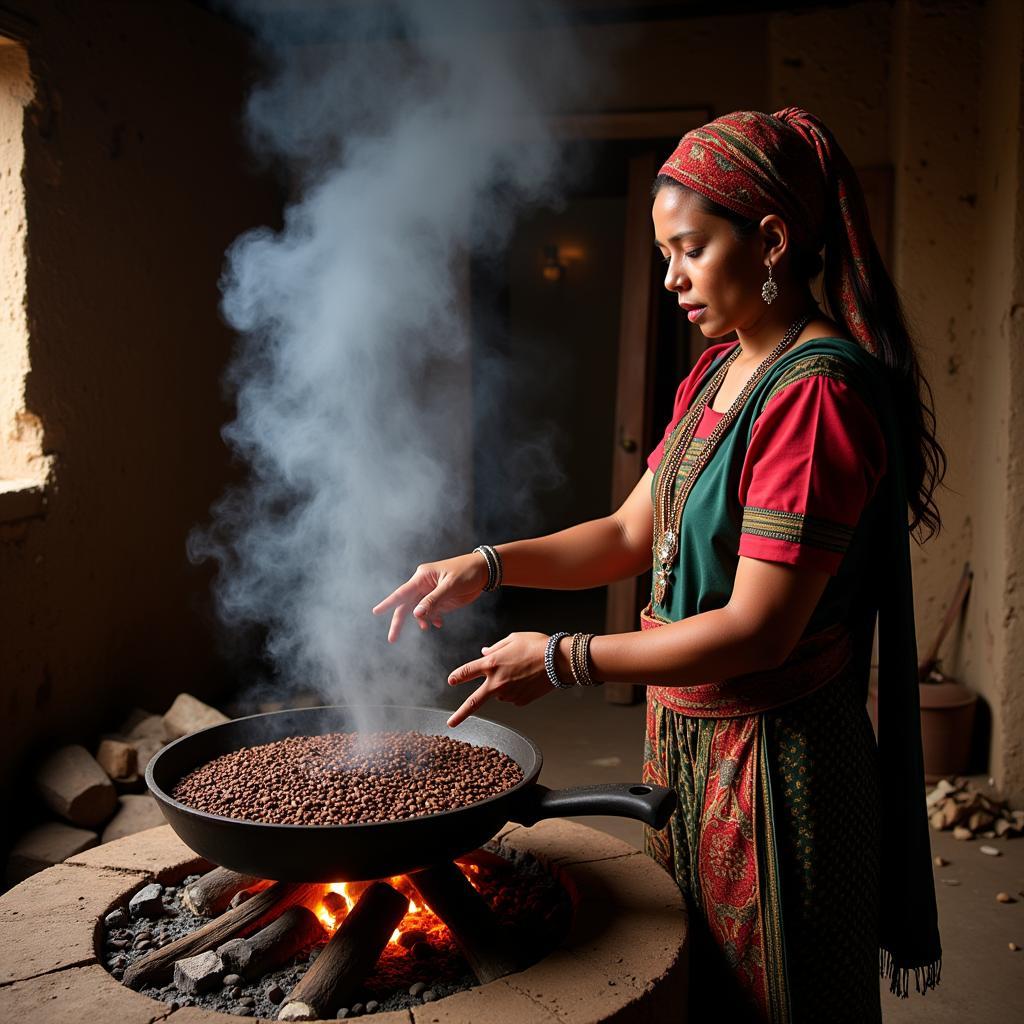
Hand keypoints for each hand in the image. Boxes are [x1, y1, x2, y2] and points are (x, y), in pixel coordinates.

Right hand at [372, 553, 489, 642]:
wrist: (484, 571)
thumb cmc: (467, 572)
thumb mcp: (451, 586)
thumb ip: (433, 600)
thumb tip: (416, 614)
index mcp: (422, 577)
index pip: (401, 592)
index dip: (388, 603)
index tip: (376, 611)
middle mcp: (423, 585)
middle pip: (406, 606)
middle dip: (399, 621)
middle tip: (392, 638)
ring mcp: (431, 594)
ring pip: (418, 611)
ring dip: (421, 621)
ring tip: (428, 627)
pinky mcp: (440, 600)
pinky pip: (430, 613)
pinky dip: (431, 619)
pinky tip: (438, 624)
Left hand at [446, 632, 556, 727]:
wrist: (558, 660)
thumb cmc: (536, 646)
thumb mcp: (513, 639)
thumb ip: (495, 648)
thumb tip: (484, 652)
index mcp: (492, 663)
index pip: (467, 671)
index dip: (457, 676)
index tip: (451, 680)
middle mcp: (497, 682)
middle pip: (474, 702)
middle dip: (460, 714)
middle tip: (451, 723)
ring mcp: (509, 694)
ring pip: (500, 693)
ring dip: (504, 685)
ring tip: (522, 671)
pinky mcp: (521, 701)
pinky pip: (514, 697)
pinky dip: (517, 690)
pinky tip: (528, 679)